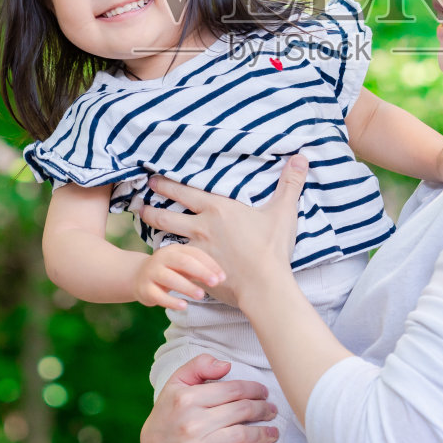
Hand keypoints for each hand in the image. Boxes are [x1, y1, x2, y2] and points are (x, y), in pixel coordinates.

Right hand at [134, 243, 225, 310]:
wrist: (138, 276)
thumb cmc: (170, 271)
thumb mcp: (184, 266)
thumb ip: (200, 269)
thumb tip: (220, 278)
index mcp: (174, 249)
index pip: (194, 254)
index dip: (209, 264)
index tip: (222, 277)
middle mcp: (162, 258)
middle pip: (182, 262)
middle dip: (200, 271)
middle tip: (215, 283)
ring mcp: (151, 273)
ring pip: (169, 278)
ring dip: (187, 286)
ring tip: (201, 295)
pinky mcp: (144, 289)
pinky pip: (158, 295)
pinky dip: (171, 301)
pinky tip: (183, 306)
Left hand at [138, 155, 306, 306]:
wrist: (264, 285)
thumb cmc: (272, 247)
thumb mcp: (283, 211)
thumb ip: (290, 183)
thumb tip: (301, 157)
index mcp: (218, 208)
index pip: (184, 191)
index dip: (167, 184)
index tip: (154, 178)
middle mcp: (201, 226)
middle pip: (167, 214)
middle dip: (151, 206)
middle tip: (141, 201)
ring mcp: (196, 250)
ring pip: (166, 237)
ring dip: (153, 230)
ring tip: (144, 224)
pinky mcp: (196, 270)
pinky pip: (175, 262)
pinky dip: (166, 258)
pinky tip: (161, 257)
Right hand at [141, 354, 278, 442]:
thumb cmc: (170, 410)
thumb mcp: (177, 381)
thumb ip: (199, 365)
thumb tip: (227, 366)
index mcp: (187, 398)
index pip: (232, 390)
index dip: (253, 389)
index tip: (263, 392)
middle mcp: (190, 423)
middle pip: (240, 412)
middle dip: (262, 409)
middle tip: (271, 410)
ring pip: (241, 437)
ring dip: (264, 433)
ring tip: (274, 431)